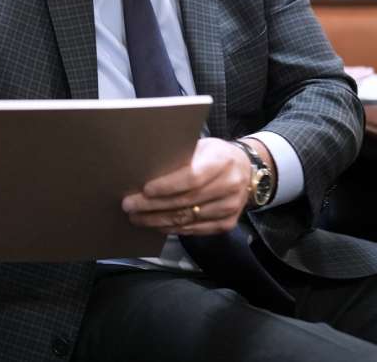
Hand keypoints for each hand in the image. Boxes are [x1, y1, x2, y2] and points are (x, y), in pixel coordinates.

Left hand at [121, 138, 251, 235]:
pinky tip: (157, 225)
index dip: (167, 186)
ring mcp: (231, 207)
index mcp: (222, 161)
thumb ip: (181, 158)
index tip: (144, 190)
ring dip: (159, 220)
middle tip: (130, 205)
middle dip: (153, 206)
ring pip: (188, 218)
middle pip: (186, 201)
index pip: (192, 178)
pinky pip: (196, 230)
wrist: (246, 170)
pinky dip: (174, 229)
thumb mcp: (202, 147)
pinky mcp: (228, 223)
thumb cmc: (215, 155)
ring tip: (137, 217)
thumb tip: (145, 170)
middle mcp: (230, 185)